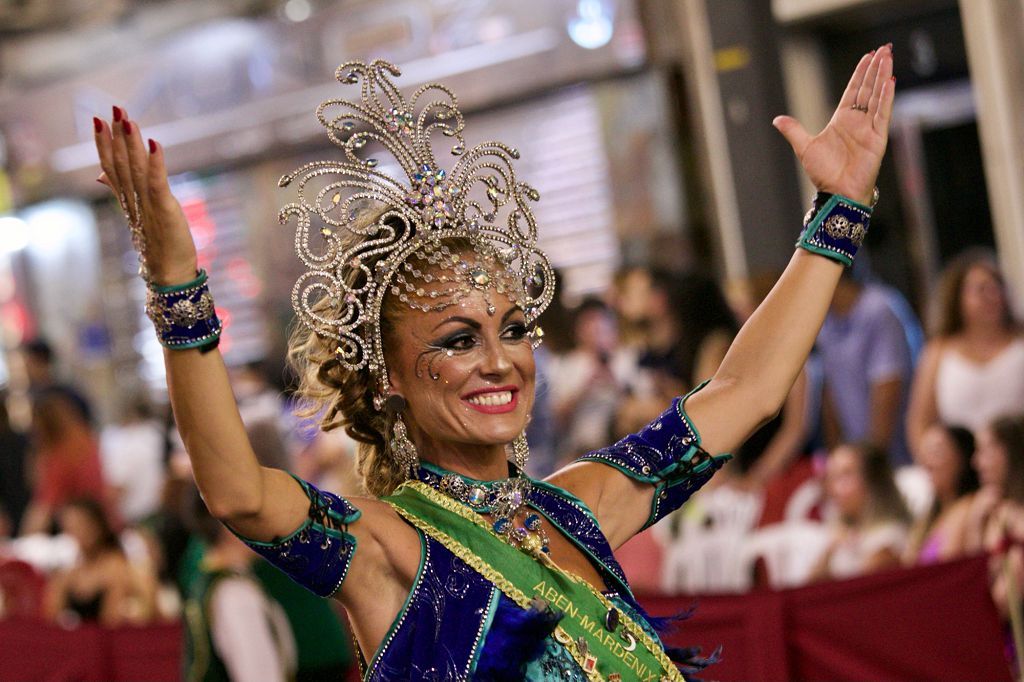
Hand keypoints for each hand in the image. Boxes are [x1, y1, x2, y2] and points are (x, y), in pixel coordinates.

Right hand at [94, 107, 198, 285]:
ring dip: (132, 143)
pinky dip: (156, 162)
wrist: (168, 273)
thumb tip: (100, 176)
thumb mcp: (137, 214)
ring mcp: (148, 205)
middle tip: (113, 108)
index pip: (111, 166)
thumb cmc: (157, 244)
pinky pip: (157, 182)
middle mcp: (134, 200)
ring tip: (128, 119)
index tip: (97, 119)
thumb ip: (119, 191)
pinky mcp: (165, 209)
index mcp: (127, 199)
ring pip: (136, 168)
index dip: (103, 143)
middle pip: (121, 163)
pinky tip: (154, 143)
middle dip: (116, 135)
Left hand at [773, 44, 894, 204]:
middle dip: (876, 69)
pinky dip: (886, 98)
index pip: (853, 91)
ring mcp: (869, 129)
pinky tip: (889, 81)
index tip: (868, 57)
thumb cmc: (824, 174)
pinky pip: (883, 114)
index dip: (860, 74)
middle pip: (868, 89)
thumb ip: (794, 130)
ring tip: (888, 57)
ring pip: (878, 96)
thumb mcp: (805, 147)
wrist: (837, 192)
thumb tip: (778, 119)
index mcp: (842, 121)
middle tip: (884, 49)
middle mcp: (857, 122)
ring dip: (883, 76)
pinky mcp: (877, 138)